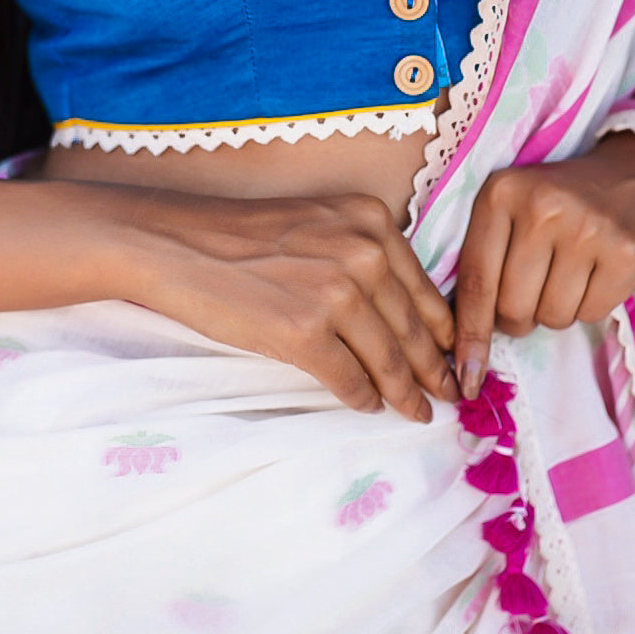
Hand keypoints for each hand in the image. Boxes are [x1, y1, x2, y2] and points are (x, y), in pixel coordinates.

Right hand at [113, 187, 458, 420]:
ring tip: (416, 412)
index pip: (425, 290)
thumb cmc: (244, 236)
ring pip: (388, 360)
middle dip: (434, 371)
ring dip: (404, 393)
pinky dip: (361, 398)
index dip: (444, 333)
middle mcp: (363, 253)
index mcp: (372, 222)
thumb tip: (403, 313)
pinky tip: (366, 406)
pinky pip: (349, 379)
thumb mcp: (321, 223)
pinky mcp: (304, 332)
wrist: (179, 244)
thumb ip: (365, 253)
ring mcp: (335, 293)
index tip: (455, 358)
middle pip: (414, 329)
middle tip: (450, 398)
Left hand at [452, 131, 634, 399]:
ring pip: (551, 317)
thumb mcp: (515, 206)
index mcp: (501, 193)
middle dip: (518, 318)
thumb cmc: (567, 197)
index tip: (465, 378)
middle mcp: (542, 207)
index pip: (476, 280)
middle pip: (512, 307)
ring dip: (556, 310)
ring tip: (570, 273)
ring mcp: (588, 230)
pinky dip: (590, 306)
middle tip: (534, 294)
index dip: (469, 335)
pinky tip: (598, 273)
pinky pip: (591, 314)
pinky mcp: (627, 253)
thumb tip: (464, 340)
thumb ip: (486, 256)